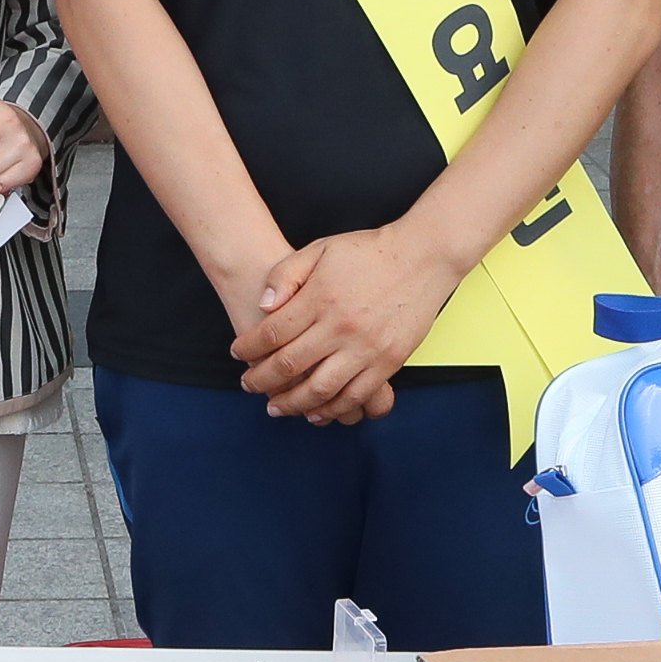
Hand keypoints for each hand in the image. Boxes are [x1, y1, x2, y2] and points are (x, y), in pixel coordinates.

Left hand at [230, 227, 465, 423]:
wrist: (422, 257)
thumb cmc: (368, 252)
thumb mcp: (320, 249)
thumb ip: (286, 275)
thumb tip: (263, 306)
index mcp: (320, 299)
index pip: (272, 334)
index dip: (249, 348)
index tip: (238, 353)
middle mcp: (341, 327)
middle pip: (290, 365)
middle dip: (261, 380)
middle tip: (248, 385)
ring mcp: (367, 348)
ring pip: (320, 389)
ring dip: (292, 403)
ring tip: (275, 406)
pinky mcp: (389, 362)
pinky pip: (355, 396)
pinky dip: (332, 409)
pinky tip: (315, 412)